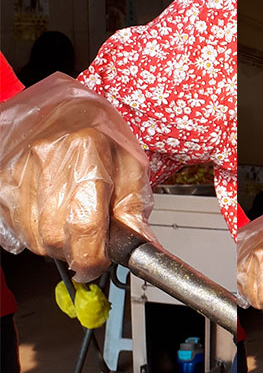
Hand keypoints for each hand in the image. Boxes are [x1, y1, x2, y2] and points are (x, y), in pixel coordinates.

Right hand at [0, 74, 155, 281]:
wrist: (67, 107)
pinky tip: (52, 218)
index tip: (98, 265)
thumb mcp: (132, 166)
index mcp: (88, 150)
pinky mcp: (3, 176)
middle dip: (74, 253)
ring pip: (32, 234)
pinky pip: (15, 224)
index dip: (92, 256)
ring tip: (72, 229)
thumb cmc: (102, 134)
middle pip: (54, 234)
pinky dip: (35, 233)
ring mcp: (19, 166)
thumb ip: (133, 209)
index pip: (85, 223)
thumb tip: (140, 248)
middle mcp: (48, 157)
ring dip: (55, 245)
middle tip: (89, 248)